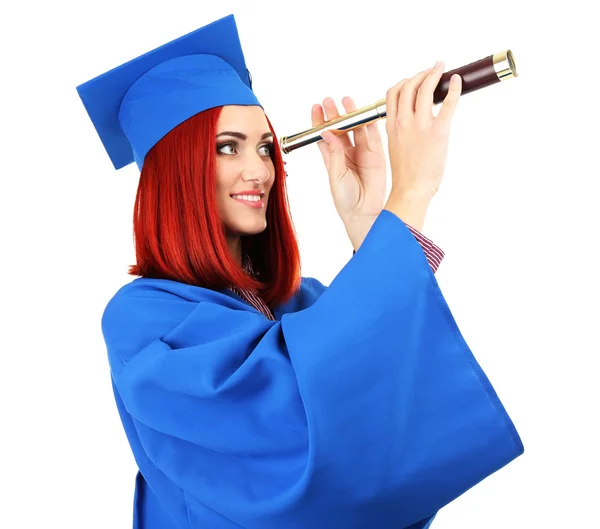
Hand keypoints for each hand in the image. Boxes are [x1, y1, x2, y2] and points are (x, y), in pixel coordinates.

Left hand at [313, 97, 387, 222]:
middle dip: (334, 114)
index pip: (323, 136)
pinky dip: (368, 124)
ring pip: (355, 129)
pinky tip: (362, 114)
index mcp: (332, 159)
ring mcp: (361, 153)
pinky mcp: (376, 155)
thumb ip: (334, 154)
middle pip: (339, 129)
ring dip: (350, 115)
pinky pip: (371, 136)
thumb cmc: (347, 200)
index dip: (319, 121)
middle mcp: (346, 154)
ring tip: (345, 100)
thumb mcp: (336, 176)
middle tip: (329, 100)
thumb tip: (327, 134)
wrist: (365, 213)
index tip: (316, 108)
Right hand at [385, 61, 461, 200]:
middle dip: (421, 74)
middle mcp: (403, 122)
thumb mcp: (396, 147)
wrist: (411, 190)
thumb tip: (412, 123)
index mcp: (391, 126)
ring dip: (434, 75)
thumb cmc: (406, 175)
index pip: (392, 94)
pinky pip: (447, 103)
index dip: (404, 81)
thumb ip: (401, 131)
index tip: (413, 79)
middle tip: (432, 71)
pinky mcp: (438, 132)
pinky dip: (453, 88)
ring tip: (441, 69)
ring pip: (424, 89)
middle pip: (408, 86)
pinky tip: (457, 82)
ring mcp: (420, 126)